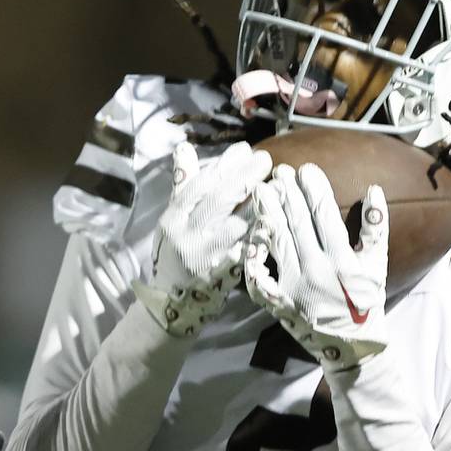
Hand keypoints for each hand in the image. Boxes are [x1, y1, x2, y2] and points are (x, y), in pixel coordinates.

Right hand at [133, 141, 273, 336]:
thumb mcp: (173, 219)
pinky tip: (277, 217)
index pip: (198, 186)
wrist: (172, 302)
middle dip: (243, 178)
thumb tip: (183, 148)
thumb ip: (182, 184)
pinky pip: (246, 250)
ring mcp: (205, 257)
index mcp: (172, 220)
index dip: (222, 166)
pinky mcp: (223, 275)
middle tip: (265, 160)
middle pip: (217, 201)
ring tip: (278, 184)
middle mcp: (186, 237)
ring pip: (234, 225)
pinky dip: (261, 232)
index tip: (244, 150)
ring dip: (259, 204)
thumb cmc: (175, 253)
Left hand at [243, 163, 389, 371]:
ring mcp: (294, 285)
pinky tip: (249, 234)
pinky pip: (259, 274)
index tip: (306, 169)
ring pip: (277, 240)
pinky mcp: (278, 299)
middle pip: (297, 222)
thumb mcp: (378, 265)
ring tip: (261, 190)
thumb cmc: (366, 303)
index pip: (325, 214)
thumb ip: (376, 228)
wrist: (352, 346)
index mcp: (343, 260)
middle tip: (279, 171)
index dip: (314, 189)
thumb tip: (372, 190)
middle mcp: (317, 270)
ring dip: (268, 213)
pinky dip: (253, 254)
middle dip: (288, 193)